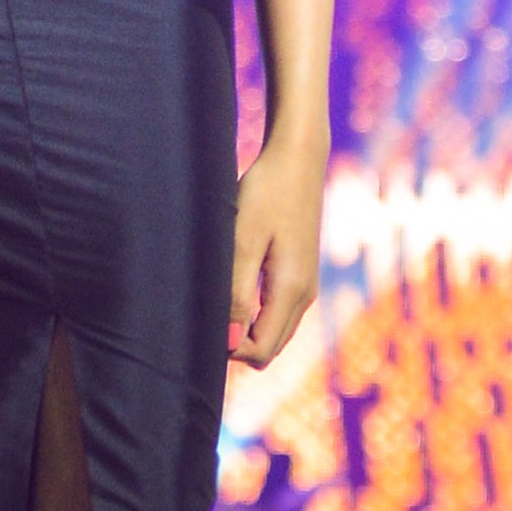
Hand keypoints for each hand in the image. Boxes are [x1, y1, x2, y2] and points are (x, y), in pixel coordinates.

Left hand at [230, 131, 325, 369]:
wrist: (297, 159)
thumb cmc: (266, 193)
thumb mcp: (243, 241)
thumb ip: (237, 294)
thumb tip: (230, 343)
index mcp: (291, 291)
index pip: (260, 351)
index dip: (229, 349)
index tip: (204, 320)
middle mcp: (305, 296)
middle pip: (269, 348)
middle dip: (238, 344)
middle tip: (208, 310)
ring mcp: (307, 285)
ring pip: (275, 333)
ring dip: (248, 329)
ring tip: (219, 298)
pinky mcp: (302, 274)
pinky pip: (280, 313)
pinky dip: (258, 315)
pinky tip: (235, 289)